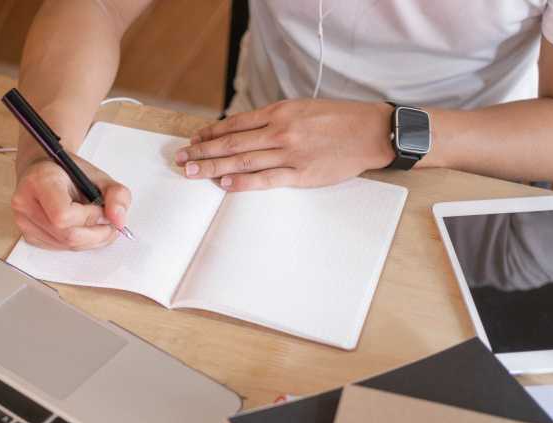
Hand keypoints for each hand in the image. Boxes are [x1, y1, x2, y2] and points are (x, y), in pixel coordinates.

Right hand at [11, 154, 130, 250]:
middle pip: (66, 236)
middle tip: (109, 224)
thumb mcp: (99, 176)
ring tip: (98, 224)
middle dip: (96, 234)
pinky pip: (60, 248)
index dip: (89, 217)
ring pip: (65, 245)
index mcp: (40, 180)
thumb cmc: (70, 173)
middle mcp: (26, 203)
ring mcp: (24, 222)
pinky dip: (78, 242)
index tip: (101, 209)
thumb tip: (119, 222)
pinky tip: (83, 229)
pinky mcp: (28, 236)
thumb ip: (117, 195)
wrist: (44, 171)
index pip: (63, 215)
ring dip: (90, 240)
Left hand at [175, 99, 394, 190]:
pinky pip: (266, 179)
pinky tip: (224, 183)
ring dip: (214, 166)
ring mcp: (290, 153)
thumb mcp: (303, 108)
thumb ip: (275, 118)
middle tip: (181, 160)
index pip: (235, 123)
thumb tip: (245, 131)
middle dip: (202, 151)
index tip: (193, 141)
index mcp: (280, 111)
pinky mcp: (301, 174)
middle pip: (232, 142)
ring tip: (192, 172)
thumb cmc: (339, 120)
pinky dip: (243, 181)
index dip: (210, 133)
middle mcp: (281, 130)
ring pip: (243, 160)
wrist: (371, 132)